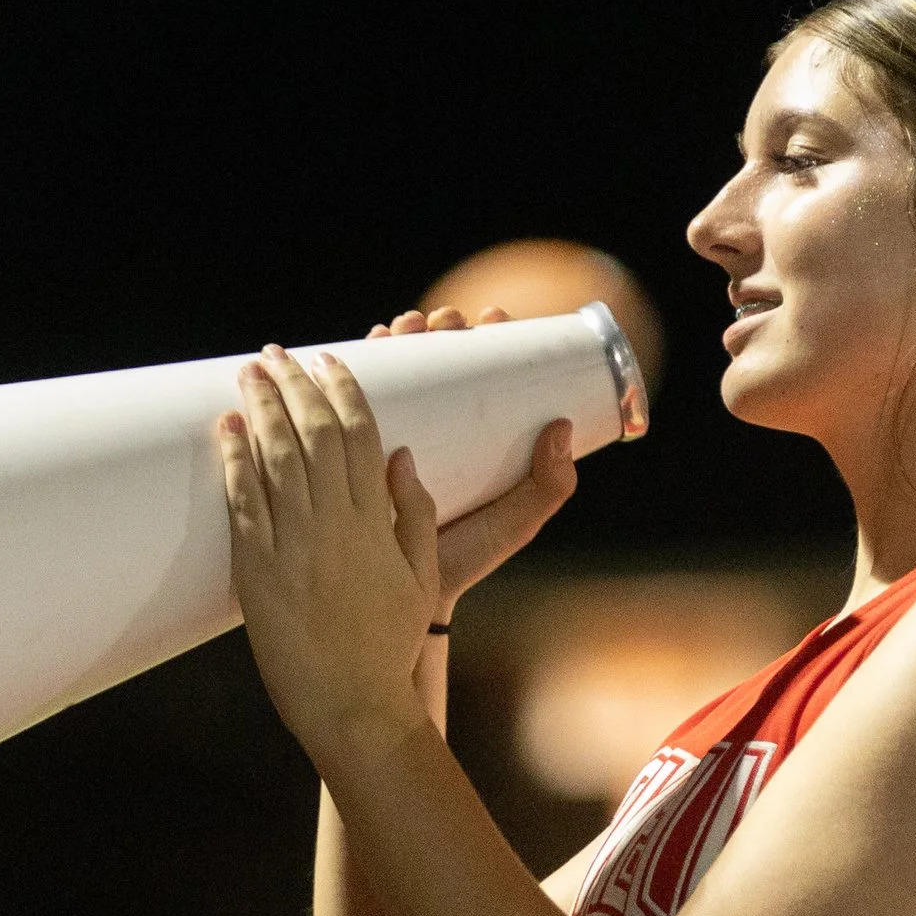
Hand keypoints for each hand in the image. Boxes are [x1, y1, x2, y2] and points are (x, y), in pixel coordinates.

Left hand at [217, 346, 439, 748]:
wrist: (352, 705)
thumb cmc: (388, 644)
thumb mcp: (422, 576)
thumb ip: (414, 514)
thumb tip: (402, 455)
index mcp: (377, 522)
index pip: (361, 435)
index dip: (343, 390)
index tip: (328, 360)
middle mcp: (336, 525)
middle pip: (314, 434)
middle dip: (295, 385)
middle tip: (278, 354)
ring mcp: (294, 546)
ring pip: (276, 458)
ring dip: (261, 408)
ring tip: (250, 372)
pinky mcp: (257, 572)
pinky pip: (243, 504)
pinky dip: (234, 461)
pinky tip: (226, 429)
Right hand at [366, 307, 579, 619]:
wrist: (401, 597)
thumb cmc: (463, 559)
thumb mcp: (513, 523)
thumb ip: (547, 487)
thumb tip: (561, 427)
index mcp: (476, 437)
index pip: (486, 372)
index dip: (489, 337)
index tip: (490, 319)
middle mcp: (436, 428)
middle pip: (439, 360)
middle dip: (440, 327)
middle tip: (442, 322)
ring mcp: (395, 434)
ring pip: (398, 370)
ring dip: (401, 336)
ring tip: (404, 327)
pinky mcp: (356, 448)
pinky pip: (353, 397)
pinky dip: (357, 362)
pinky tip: (363, 342)